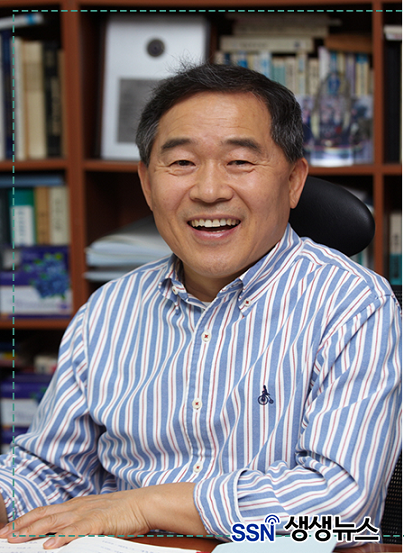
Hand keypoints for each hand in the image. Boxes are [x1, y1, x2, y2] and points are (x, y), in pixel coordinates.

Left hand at [0, 489, 149, 548]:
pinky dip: (62, 538)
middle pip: (43, 516)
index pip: (44, 511)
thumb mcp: (95, 516)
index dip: (24, 520)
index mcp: (75, 505)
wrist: (144, 503)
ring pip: (55, 522)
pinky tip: (50, 546)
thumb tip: (59, 536)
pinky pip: (77, 531)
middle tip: (3, 536)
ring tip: (16, 539)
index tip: (7, 530)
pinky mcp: (99, 521)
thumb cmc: (122, 512)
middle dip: (21, 526)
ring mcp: (87, 513)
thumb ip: (78, 524)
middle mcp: (77, 507)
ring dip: (33, 531)